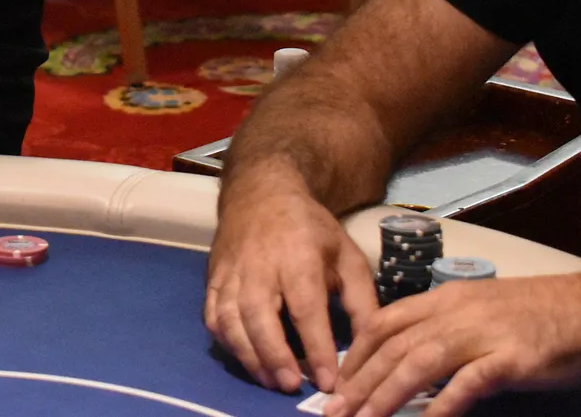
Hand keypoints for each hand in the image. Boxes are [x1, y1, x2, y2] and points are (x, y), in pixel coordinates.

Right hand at [204, 172, 376, 393]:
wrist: (261, 194)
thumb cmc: (310, 228)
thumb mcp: (347, 256)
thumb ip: (361, 301)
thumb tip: (369, 346)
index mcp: (298, 257)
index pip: (306, 307)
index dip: (317, 347)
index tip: (328, 381)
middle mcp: (259, 265)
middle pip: (258, 314)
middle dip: (273, 354)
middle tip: (290, 386)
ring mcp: (231, 272)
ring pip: (230, 318)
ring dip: (247, 354)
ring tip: (269, 380)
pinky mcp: (213, 278)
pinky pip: (212, 315)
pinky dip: (226, 342)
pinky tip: (245, 358)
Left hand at [325, 275, 580, 416]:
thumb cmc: (535, 312)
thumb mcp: (478, 309)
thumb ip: (442, 328)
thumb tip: (407, 360)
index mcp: (443, 299)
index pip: (384, 322)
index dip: (356, 353)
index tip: (338, 381)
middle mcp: (455, 312)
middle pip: (394, 346)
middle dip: (359, 380)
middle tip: (334, 410)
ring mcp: (482, 334)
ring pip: (420, 362)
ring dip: (386, 394)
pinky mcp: (511, 358)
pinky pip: (469, 382)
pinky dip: (443, 404)